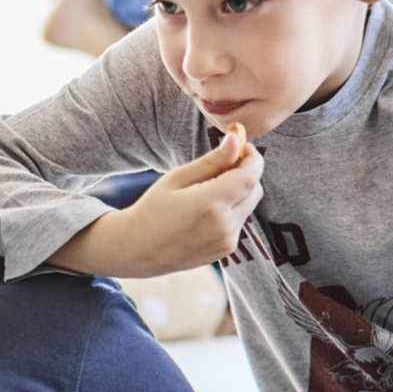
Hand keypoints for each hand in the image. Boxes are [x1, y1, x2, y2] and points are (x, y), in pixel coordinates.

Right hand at [46, 127, 263, 278]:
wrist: (137, 249)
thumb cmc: (153, 209)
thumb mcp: (177, 178)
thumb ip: (211, 160)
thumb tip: (236, 140)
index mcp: (210, 204)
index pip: (250, 176)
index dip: (252, 159)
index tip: (244, 148)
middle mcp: (223, 225)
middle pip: (254, 190)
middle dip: (245, 174)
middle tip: (222, 167)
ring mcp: (226, 241)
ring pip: (248, 206)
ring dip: (237, 193)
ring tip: (206, 193)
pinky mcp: (226, 251)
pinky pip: (239, 222)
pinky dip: (231, 211)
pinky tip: (205, 212)